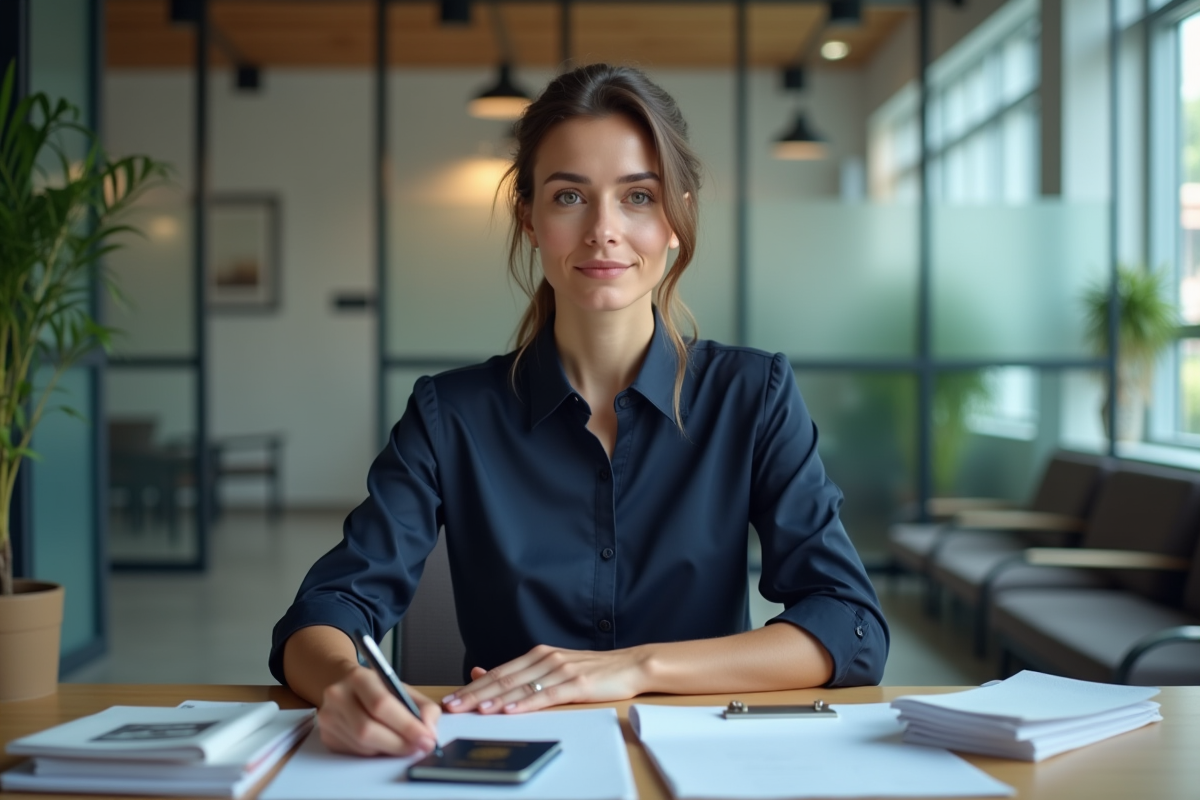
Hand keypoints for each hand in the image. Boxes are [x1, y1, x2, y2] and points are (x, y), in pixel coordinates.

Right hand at [316, 667, 441, 756]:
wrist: (345, 685)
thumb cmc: (378, 689)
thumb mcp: (403, 689)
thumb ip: (423, 707)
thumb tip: (429, 730)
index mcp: (359, 677)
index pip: (382, 705)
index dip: (406, 725)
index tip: (427, 738)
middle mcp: (338, 695)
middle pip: (368, 729)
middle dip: (400, 743)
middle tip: (420, 748)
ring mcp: (329, 717)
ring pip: (363, 745)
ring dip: (389, 750)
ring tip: (405, 745)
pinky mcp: (327, 736)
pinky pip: (356, 752)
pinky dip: (376, 752)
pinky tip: (385, 744)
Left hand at [441, 644, 650, 713]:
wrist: (630, 665)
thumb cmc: (592, 669)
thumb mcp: (552, 665)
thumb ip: (520, 671)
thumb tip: (481, 673)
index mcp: (538, 655)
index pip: (498, 672)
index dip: (472, 687)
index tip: (451, 699)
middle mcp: (545, 659)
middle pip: (504, 679)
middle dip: (475, 694)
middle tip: (452, 706)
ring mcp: (561, 670)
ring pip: (521, 687)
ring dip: (495, 699)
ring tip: (474, 710)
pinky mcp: (576, 683)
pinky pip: (547, 695)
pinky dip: (527, 703)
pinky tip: (512, 710)